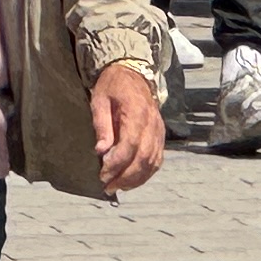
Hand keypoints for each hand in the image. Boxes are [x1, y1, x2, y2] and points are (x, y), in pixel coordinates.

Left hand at [89, 60, 165, 191]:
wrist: (132, 74)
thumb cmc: (113, 86)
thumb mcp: (100, 100)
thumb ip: (101, 125)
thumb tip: (101, 150)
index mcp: (137, 113)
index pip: (130, 145)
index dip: (117, 164)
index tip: (102, 174)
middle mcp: (152, 124)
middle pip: (143, 158)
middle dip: (125, 177)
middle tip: (107, 187)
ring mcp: (159, 130)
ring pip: (152, 162)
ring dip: (136, 179)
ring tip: (118, 187)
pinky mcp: (161, 136)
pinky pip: (157, 159)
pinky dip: (146, 173)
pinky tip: (132, 180)